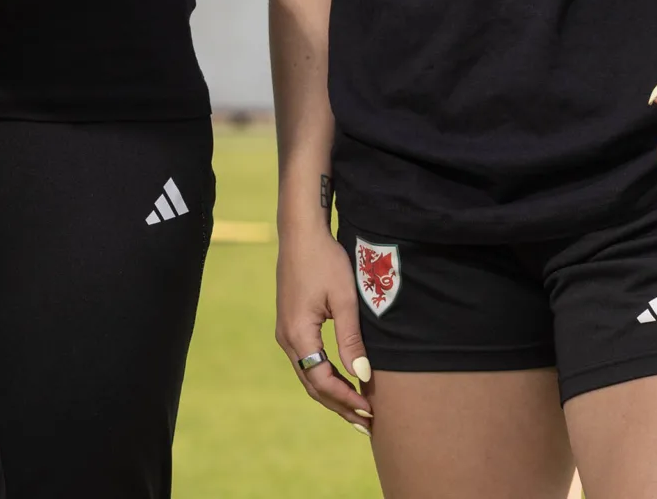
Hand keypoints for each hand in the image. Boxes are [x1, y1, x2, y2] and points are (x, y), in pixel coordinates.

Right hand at [275, 220, 372, 428]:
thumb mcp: (344, 299)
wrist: (300, 233)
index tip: (371, 410)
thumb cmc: (325, 260)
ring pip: (308, 375)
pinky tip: (343, 383)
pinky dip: (325, 377)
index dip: (346, 398)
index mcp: (298, 333)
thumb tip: (363, 375)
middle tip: (367, 424)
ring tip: (358, 412)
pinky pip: (306, 361)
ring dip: (332, 394)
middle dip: (340, 405)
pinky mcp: (290, 326)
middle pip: (312, 384)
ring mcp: (285, 333)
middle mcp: (286, 338)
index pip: (321, 380)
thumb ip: (351, 339)